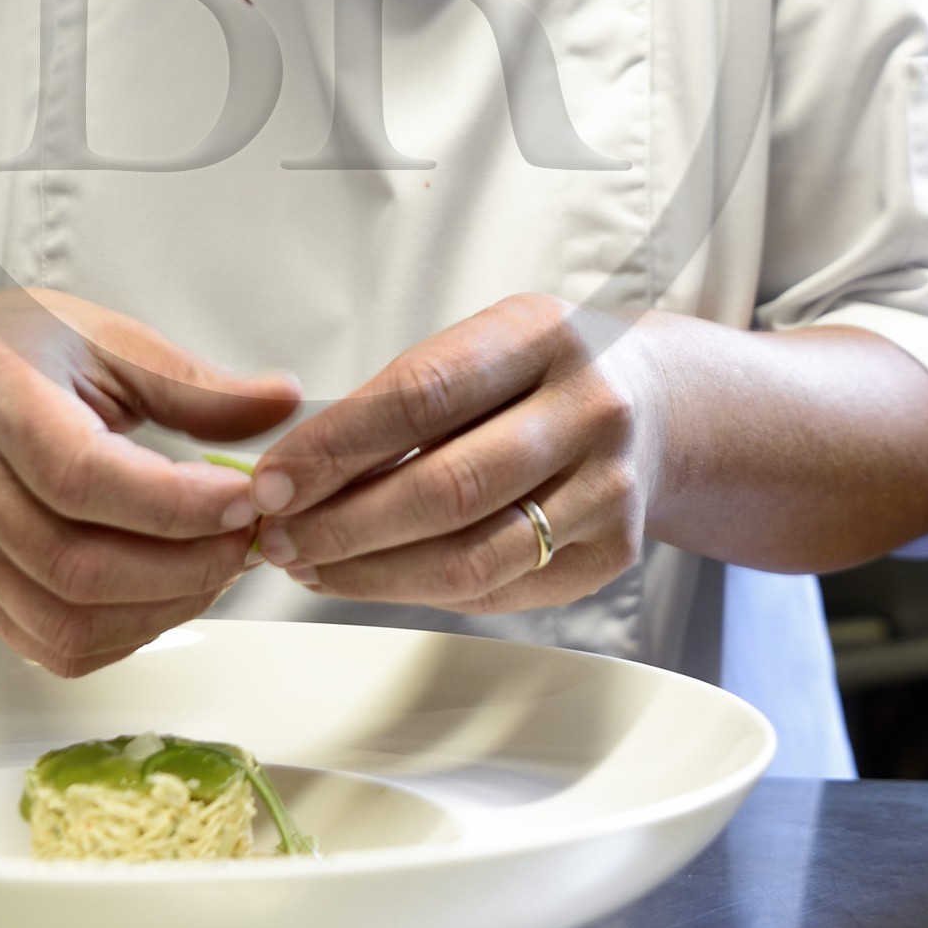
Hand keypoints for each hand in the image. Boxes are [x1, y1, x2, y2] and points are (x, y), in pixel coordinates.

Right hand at [0, 289, 300, 673]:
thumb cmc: (28, 351)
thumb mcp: (110, 338)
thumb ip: (193, 382)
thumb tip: (281, 403)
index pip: (81, 476)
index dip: (172, 503)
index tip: (244, 498)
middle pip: (76, 565)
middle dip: (184, 567)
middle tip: (248, 538)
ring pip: (67, 622)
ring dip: (164, 608)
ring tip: (219, 565)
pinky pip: (53, 647)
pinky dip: (127, 635)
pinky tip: (171, 591)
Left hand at [245, 296, 661, 611]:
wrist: (658, 402)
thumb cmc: (540, 371)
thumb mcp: (484, 344)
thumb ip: (402, 398)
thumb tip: (292, 469)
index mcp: (541, 335)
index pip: (421, 397)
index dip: (336, 446)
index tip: (270, 480)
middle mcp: (587, 409)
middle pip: (446, 489)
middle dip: (342, 523)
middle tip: (276, 538)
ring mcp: (609, 488)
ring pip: (470, 557)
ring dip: (371, 573)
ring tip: (308, 567)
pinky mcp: (613, 554)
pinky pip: (498, 589)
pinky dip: (420, 592)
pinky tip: (369, 578)